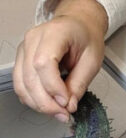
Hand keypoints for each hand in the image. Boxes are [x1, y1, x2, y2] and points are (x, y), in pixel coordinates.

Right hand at [13, 0, 107, 121]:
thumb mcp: (93, 59)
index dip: (53, 87)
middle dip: (46, 101)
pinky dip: (32, 98)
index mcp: (55, 32)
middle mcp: (34, 38)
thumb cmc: (86, 36)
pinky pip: (20, 84)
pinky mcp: (21, 58)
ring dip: (38, 103)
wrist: (79, 23)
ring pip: (22, 84)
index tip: (66, 102)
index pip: (44, 63)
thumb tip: (69, 105)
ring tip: (58, 112)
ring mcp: (24, 48)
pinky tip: (48, 103)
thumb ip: (80, 82)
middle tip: (63, 114)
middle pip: (30, 76)